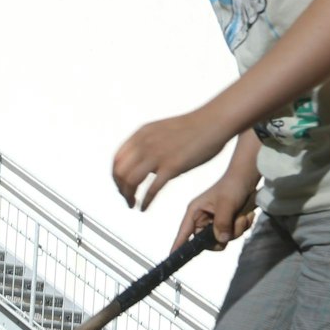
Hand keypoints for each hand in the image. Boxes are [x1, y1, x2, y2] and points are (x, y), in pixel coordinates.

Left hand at [113, 110, 234, 211]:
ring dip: (128, 196)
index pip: (117, 160)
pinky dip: (145, 201)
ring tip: (133, 204)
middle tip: (126, 198)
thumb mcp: (161, 130)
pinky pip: (151, 189)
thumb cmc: (193, 128)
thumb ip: (148, 144)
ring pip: (131, 182)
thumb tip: (141, 160)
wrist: (214, 122)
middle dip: (120, 189)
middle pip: (120, 172)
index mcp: (141, 135)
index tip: (120, 186)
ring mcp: (158, 155)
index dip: (115, 176)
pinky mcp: (172, 166)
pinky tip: (144, 207)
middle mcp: (145, 144)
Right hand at [173, 176, 257, 252]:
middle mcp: (203, 219)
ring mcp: (216, 222)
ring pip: (224, 239)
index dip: (177, 245)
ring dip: (237, 229)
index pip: (183, 233)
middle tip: (234, 224)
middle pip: (208, 241)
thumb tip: (220, 240)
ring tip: (243, 215)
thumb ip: (222, 223)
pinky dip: (243, 226)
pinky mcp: (227, 223)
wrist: (248, 176)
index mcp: (195, 212)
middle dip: (224, 235)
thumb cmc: (232, 184)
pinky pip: (234, 234)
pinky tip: (246, 214)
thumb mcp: (226, 204)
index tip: (172, 257)